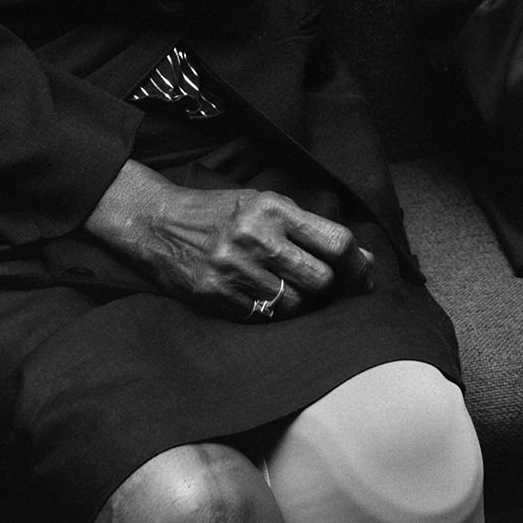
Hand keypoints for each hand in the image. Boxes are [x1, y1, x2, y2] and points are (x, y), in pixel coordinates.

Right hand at [85, 161, 374, 320]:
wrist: (158, 223)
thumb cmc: (220, 213)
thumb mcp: (262, 204)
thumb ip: (308, 227)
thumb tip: (362, 258)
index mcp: (273, 209)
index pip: (336, 242)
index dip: (358, 263)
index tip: (363, 274)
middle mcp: (257, 238)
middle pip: (322, 279)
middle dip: (329, 287)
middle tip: (325, 287)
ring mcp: (236, 270)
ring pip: (296, 305)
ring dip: (300, 303)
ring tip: (288, 290)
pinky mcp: (217, 296)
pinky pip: (264, 318)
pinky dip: (271, 313)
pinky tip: (263, 299)